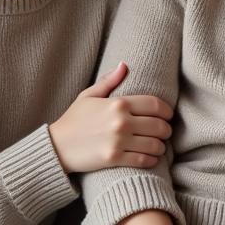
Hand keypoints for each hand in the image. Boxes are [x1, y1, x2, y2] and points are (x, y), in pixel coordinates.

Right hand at [48, 61, 172, 172]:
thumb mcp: (89, 95)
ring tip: (159, 146)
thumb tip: (125, 65)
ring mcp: (119, 141)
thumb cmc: (73, 119)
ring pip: (154, 144)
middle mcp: (121, 121)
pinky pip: (143, 160)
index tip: (168, 115)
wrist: (56, 147)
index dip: (166, 110)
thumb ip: (110, 81)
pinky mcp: (114, 158)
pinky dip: (152, 160)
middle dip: (166, 129)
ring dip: (161, 146)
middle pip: (159, 125)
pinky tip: (151, 158)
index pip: (154, 104)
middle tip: (165, 132)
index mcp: (118, 103)